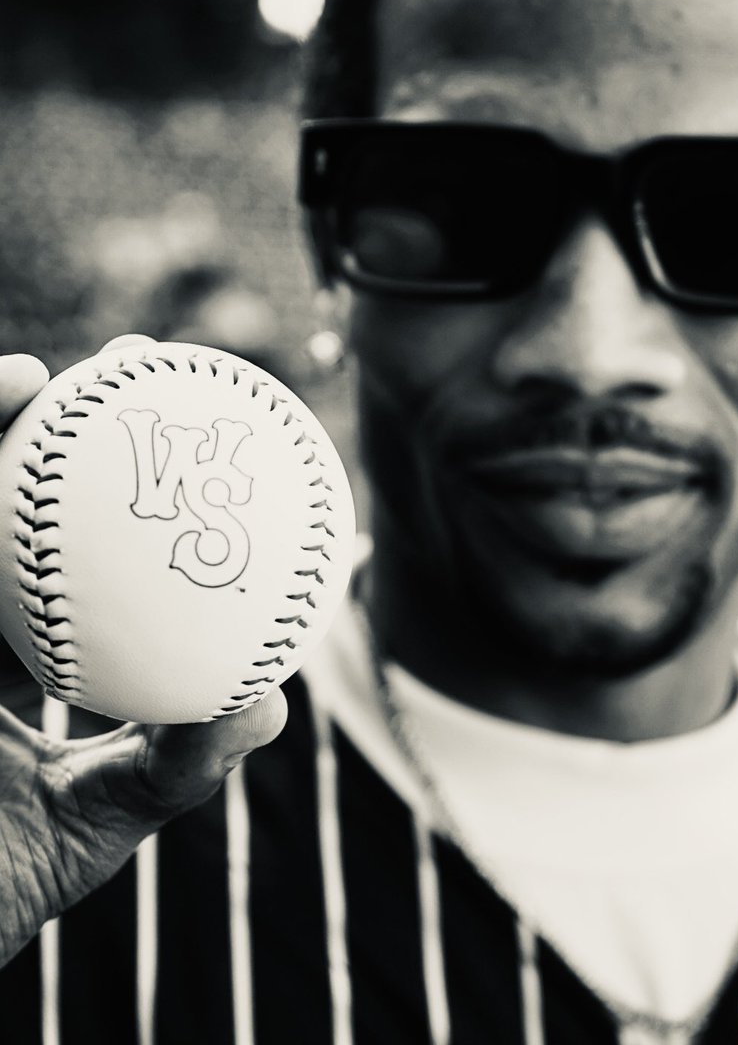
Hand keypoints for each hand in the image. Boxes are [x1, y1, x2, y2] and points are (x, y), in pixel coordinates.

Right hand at [0, 344, 288, 966]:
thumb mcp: (104, 812)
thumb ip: (185, 760)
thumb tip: (271, 698)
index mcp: (18, 644)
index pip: (78, 542)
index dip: (126, 479)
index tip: (194, 424)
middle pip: (16, 490)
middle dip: (63, 419)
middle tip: (131, 365)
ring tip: (30, 376)